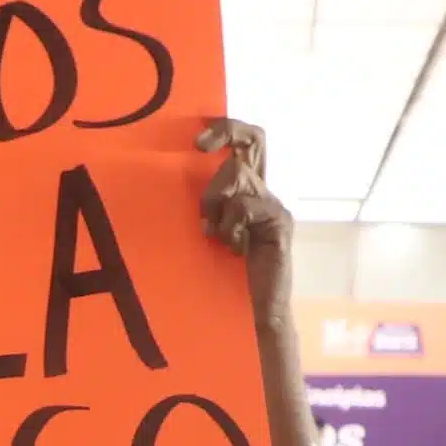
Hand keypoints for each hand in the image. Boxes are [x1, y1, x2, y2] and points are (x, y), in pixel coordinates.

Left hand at [195, 119, 289, 313]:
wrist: (251, 315)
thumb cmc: (221, 276)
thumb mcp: (205, 231)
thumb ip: (201, 207)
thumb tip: (166, 180)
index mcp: (245, 190)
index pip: (244, 142)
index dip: (224, 129)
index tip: (196, 142)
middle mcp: (262, 191)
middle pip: (255, 138)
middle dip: (227, 131)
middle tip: (199, 146)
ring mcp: (273, 206)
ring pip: (237, 174)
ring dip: (216, 200)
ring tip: (216, 234)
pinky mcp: (279, 223)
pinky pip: (246, 205)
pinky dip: (231, 224)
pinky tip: (234, 248)